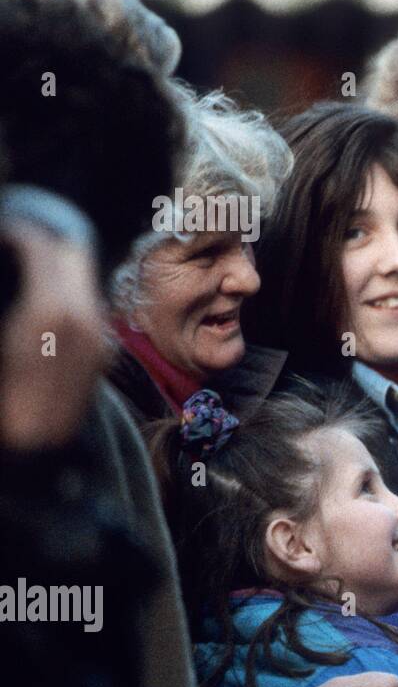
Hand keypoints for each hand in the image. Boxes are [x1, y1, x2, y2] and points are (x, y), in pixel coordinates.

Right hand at [0, 223, 108, 450]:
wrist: (32, 457)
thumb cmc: (8, 403)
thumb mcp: (6, 344)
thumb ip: (12, 302)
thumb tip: (11, 261)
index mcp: (50, 317)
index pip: (42, 250)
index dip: (21, 235)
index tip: (6, 229)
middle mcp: (82, 325)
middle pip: (70, 261)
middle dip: (44, 242)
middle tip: (17, 236)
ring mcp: (95, 341)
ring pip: (82, 282)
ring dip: (57, 264)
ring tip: (28, 256)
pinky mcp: (99, 355)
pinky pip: (87, 306)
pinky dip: (67, 290)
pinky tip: (44, 289)